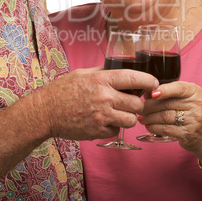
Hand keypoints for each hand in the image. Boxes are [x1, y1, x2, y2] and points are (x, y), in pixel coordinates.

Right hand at [37, 67, 158, 140]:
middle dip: (138, 103)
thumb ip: (103, 72)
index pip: (134, 79)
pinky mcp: (98, 131)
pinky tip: (104, 120)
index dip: (149, 81)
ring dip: (128, 116)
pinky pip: (116, 130)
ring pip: (131, 120)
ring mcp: (102, 116)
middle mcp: (105, 98)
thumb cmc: (63, 90)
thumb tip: (120, 70)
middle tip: (132, 101)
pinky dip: (114, 126)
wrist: (46, 112)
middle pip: (137, 104)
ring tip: (119, 112)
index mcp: (102, 80)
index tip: (154, 84)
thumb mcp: (83, 73)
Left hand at [139, 81, 201, 159]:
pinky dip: (155, 128)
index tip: (152, 93)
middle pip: (167, 104)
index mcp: (195, 92)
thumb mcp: (185, 97)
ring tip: (141, 117)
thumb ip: (168, 92)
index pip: (178, 88)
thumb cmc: (192, 112)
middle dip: (149, 106)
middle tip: (139, 107)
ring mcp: (194, 120)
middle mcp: (196, 104)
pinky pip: (167, 129)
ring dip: (150, 118)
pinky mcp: (188, 134)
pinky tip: (149, 126)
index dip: (164, 90)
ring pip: (165, 117)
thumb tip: (146, 92)